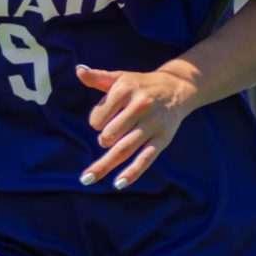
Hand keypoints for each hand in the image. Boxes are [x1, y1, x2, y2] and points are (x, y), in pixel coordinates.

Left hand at [76, 65, 197, 189]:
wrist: (177, 88)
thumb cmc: (141, 85)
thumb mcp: (121, 78)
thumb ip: (98, 77)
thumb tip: (79, 70)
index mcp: (126, 90)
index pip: (99, 116)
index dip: (96, 121)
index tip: (103, 119)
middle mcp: (140, 106)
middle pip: (110, 134)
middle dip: (103, 139)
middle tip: (106, 138)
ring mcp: (152, 124)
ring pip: (125, 149)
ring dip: (105, 165)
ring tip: (87, 179)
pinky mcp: (162, 139)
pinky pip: (146, 159)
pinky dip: (132, 173)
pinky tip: (118, 184)